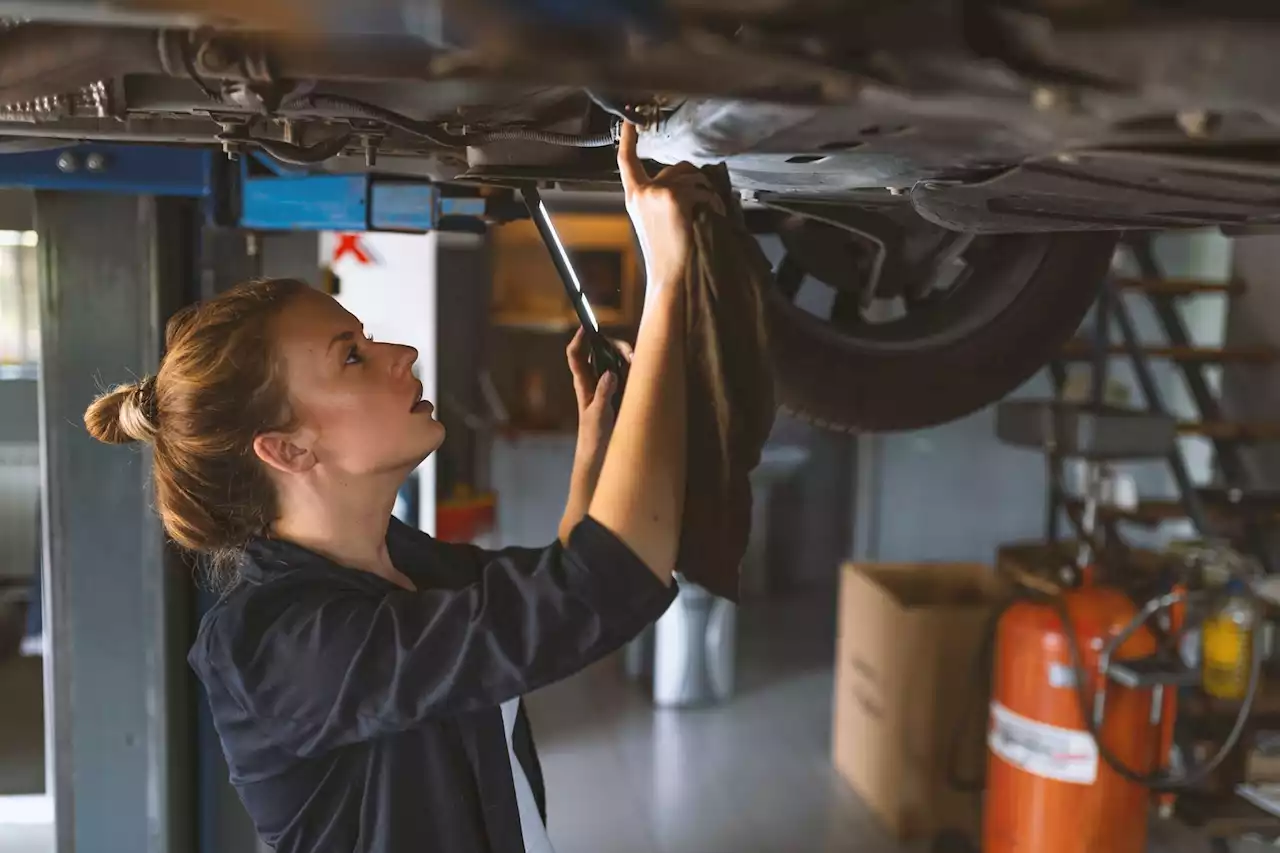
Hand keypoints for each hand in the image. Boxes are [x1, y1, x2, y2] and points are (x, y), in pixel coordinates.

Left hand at [567, 328, 632, 460]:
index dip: (579, 338)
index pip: (575, 355)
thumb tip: (611, 373)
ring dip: (625, 356)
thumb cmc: (594, 436)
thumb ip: (604, 393)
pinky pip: (625, 372)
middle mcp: (593, 379)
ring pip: (614, 359)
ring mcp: (607, 384)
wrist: (599, 454)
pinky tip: (642, 371)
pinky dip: (633, 367)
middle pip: (599, 351)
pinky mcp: (620, 391)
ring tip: (637, 362)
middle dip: (613, 346)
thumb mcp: (598, 415)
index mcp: (583, 383)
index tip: (587, 326)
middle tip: (629, 354)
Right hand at [617, 122, 724, 291]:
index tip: (629, 121)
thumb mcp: (655, 221)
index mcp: (634, 197)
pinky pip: (703, 190)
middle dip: (694, 182)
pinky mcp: (674, 197)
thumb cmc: (666, 254)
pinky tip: (710, 218)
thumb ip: (660, 198)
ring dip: (705, 192)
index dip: (629, 139)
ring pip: (693, 177)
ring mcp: (658, 192)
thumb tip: (689, 180)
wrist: (669, 276)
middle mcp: (643, 191)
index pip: (627, 162)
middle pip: (676, 167)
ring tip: (704, 215)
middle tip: (701, 206)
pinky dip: (712, 203)